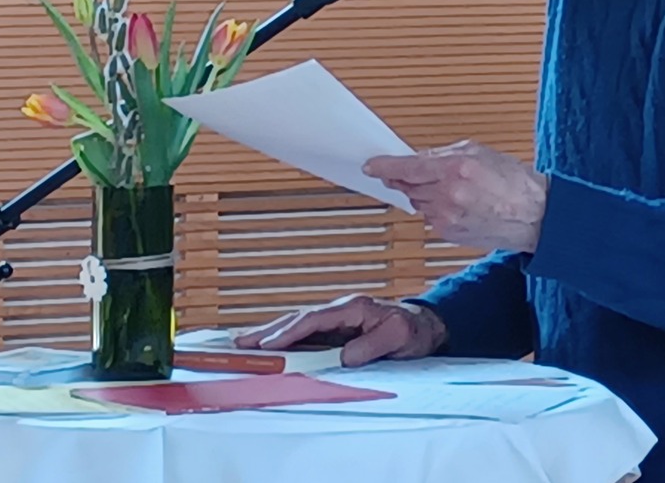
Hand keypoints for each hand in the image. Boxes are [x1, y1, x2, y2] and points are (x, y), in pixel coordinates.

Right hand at [233, 294, 447, 366]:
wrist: (425, 327)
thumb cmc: (413, 331)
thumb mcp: (399, 337)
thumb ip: (372, 345)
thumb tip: (343, 358)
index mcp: (353, 307)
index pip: (314, 319)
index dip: (290, 332)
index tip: (269, 346)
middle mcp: (340, 311)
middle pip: (298, 319)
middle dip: (269, 331)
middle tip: (240, 343)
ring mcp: (337, 321)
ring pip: (298, 327)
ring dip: (272, 336)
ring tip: (244, 346)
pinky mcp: (337, 333)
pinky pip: (307, 337)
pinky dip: (286, 342)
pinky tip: (270, 350)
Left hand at [365, 140, 548, 252]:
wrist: (534, 215)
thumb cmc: (513, 182)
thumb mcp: (479, 153)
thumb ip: (444, 155)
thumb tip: (418, 160)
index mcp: (456, 169)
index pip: (408, 168)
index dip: (386, 166)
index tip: (371, 166)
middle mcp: (448, 195)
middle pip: (409, 186)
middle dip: (407, 179)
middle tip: (413, 174)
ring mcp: (448, 217)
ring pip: (418, 203)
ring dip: (425, 195)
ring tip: (452, 190)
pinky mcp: (449, 234)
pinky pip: (430, 218)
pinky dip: (437, 209)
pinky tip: (458, 205)